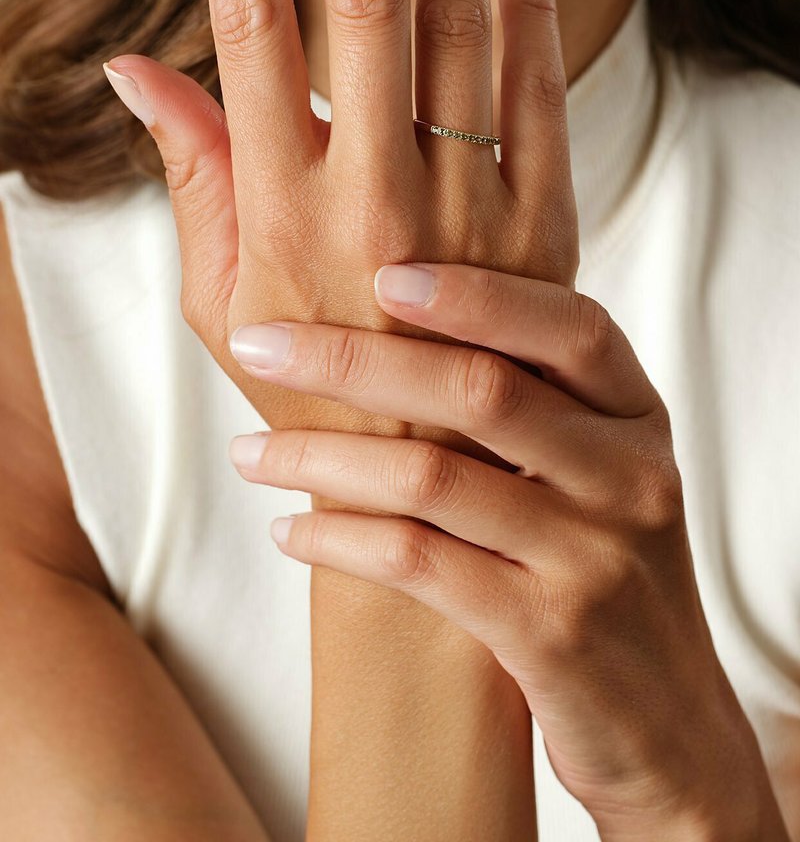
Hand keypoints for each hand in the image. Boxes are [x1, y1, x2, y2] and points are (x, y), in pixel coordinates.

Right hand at [102, 0, 578, 441]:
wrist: (426, 475)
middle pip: (364, 4)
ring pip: (460, 37)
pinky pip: (540, 106)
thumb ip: (191, 174)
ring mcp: (465, 216)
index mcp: (279, 209)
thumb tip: (137, 68)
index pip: (252, 26)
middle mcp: (372, 199)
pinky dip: (532, 23)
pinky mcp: (540, 234)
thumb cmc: (306, 388)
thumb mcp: (219, 297)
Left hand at [227, 260, 775, 839]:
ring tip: (247, 453)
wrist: (668, 728)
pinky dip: (340, 540)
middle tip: (262, 346)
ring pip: (434, 477)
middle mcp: (631, 476)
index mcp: (639, 418)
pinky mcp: (553, 634)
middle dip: (355, 359)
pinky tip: (290, 533)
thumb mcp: (602, 475)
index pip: (570, 326)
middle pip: (483, 389)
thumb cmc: (604, 574)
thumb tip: (402, 322)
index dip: (476, 293)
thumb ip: (536, 402)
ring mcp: (596, 556)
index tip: (380, 276)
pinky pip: (420, 564)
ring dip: (321, 458)